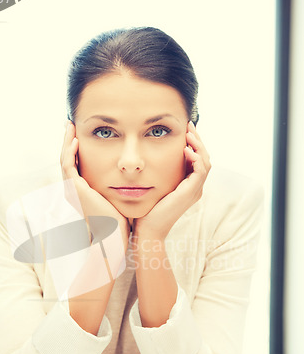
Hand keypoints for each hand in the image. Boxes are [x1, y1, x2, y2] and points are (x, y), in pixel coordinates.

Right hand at [60, 120, 130, 247]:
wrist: (114, 234)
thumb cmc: (119, 220)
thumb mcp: (115, 198)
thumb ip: (114, 186)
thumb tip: (126, 177)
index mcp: (80, 191)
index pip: (74, 164)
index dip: (74, 149)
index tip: (79, 134)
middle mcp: (73, 190)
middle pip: (66, 159)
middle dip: (67, 141)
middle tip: (71, 125)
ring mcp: (72, 190)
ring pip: (64, 160)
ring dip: (67, 142)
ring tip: (71, 126)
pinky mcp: (76, 189)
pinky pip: (68, 165)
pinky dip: (70, 152)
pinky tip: (76, 140)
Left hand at [133, 121, 210, 239]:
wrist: (148, 228)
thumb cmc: (147, 210)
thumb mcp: (155, 186)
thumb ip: (159, 173)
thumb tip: (150, 157)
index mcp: (188, 186)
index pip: (198, 160)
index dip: (193, 143)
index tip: (185, 129)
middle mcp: (195, 188)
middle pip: (204, 158)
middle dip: (198, 140)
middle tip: (189, 125)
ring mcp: (195, 190)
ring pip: (206, 162)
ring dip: (199, 145)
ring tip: (189, 134)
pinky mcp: (191, 192)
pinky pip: (201, 170)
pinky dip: (196, 158)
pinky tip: (186, 149)